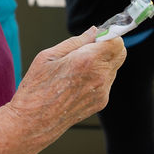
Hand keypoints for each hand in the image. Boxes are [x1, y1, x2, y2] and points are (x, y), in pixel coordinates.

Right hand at [10, 29, 124, 136]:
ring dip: (102, 62)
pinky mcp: (101, 102)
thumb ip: (76, 41)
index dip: (108, 35)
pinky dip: (98, 77)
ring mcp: (102, 92)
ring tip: (77, 69)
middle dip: (108, 46)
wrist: (34, 121)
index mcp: (87, 61)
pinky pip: (107, 82)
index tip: (97, 36)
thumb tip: (94, 31)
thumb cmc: (36, 89)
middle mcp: (99, 77)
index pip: (116, 41)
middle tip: (88, 49)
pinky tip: (78, 82)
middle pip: (120, 53)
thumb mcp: (49, 56)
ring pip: (114, 67)